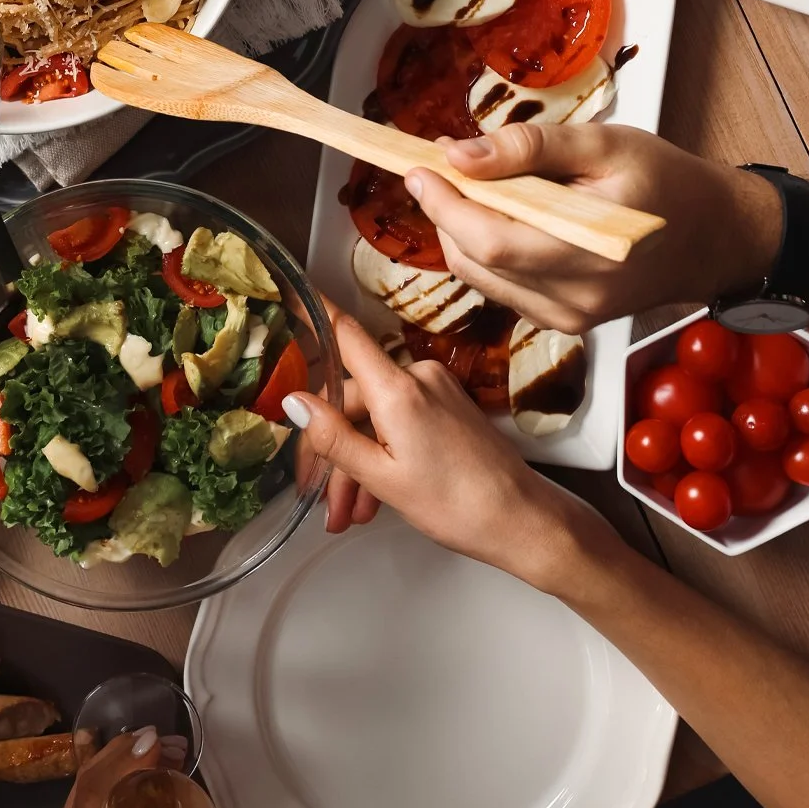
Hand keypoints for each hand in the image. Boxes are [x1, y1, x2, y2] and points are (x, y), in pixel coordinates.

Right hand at [289, 309, 582, 581]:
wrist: (522, 521)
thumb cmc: (459, 506)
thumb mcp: (384, 478)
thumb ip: (334, 438)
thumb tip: (294, 403)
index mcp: (398, 390)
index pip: (345, 334)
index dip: (313, 311)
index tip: (286, 287)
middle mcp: (417, 377)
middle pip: (352, 397)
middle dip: (332, 448)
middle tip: (324, 499)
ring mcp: (435, 389)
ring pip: (374, 418)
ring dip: (357, 463)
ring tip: (350, 513)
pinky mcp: (448, 405)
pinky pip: (398, 421)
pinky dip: (383, 454)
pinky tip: (374, 498)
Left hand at [405, 124, 783, 334]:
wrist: (718, 237)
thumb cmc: (668, 183)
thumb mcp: (604, 144)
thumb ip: (530, 149)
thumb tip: (461, 155)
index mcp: (591, 252)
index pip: (490, 241)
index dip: (443, 205)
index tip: (417, 167)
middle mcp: (576, 299)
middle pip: (476, 261)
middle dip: (445, 212)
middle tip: (439, 166)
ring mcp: (570, 318)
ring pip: (482, 277)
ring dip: (462, 230)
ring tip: (471, 183)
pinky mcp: (566, 322)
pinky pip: (504, 287)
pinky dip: (487, 251)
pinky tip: (501, 215)